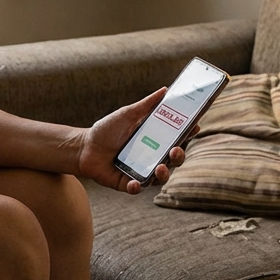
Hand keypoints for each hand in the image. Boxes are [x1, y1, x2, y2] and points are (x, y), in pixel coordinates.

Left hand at [77, 88, 191, 193]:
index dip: (188, 133)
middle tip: (176, 150)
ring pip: (160, 177)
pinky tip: (134, 182)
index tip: (195, 125)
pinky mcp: (129, 184)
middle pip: (174, 159)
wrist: (83, 147)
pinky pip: (138, 189)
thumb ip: (146, 105)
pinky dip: (137, 187)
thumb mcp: (127, 114)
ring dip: (163, 174)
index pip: (177, 137)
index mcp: (154, 139)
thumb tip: (166, 90)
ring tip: (160, 167)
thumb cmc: (106, 130)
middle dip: (179, 156)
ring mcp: (142, 171)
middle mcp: (152, 156)